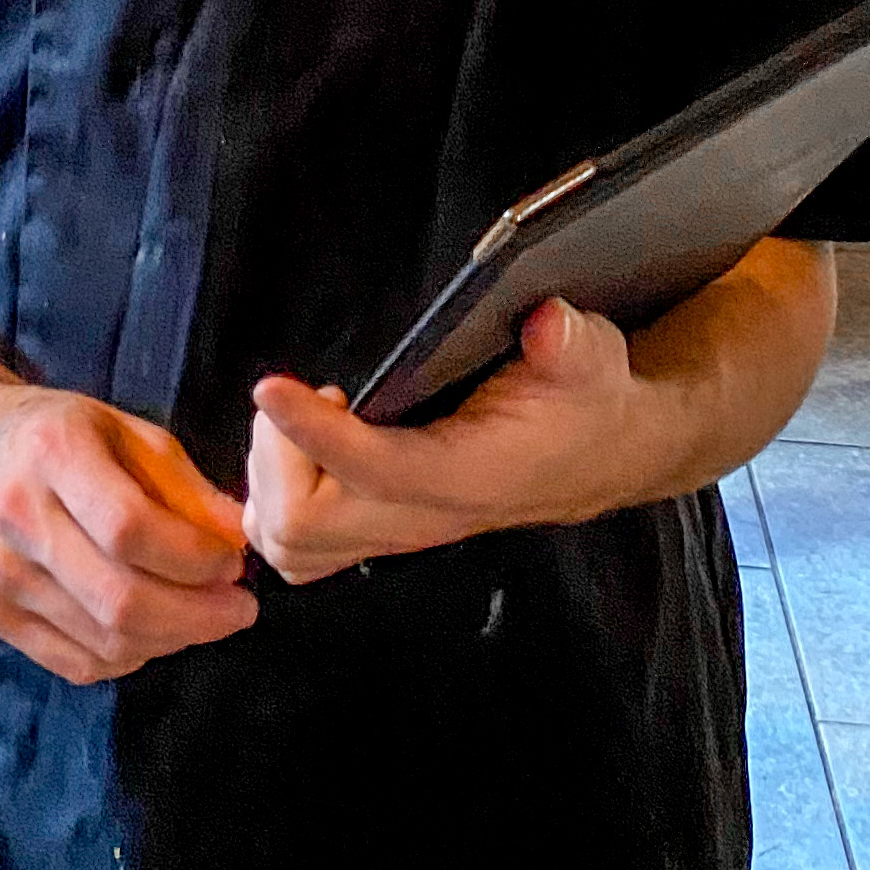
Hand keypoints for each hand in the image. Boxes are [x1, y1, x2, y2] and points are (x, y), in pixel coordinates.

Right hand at [0, 384, 259, 686]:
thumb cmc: (55, 433)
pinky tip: (154, 632)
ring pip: (104, 641)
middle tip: (239, 608)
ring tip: (203, 618)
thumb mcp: (121, 428)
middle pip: (119, 598)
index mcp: (51, 453)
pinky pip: (78, 663)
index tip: (233, 563)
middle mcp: (17, 517)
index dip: (193, 557)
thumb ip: (181, 483)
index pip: (130, 527)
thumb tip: (238, 536)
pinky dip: (130, 658)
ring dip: (172, 640)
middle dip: (198, 616)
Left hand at [246, 297, 657, 585]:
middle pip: (304, 528)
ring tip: (302, 418)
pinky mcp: (381, 528)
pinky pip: (300, 544)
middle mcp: (422, 516)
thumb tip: (547, 323)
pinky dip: (275, 497)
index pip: (375, 472)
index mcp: (467, 476)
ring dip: (270, 481)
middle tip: (299, 398)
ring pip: (291, 546)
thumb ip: (569, 343)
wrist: (598, 450)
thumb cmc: (582, 398)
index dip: (314, 434)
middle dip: (277, 458)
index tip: (272, 385)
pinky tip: (301, 442)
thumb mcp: (589, 356)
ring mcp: (396, 531)